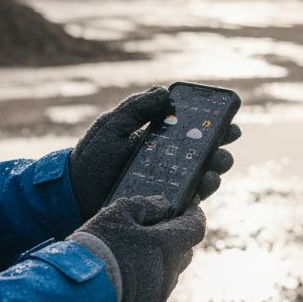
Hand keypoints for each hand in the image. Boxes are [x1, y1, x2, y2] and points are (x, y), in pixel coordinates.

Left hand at [69, 87, 242, 217]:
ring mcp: (169, 188)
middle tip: (226, 144)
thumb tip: (163, 91)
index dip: (217, 127)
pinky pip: (188, 205)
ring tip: (215, 168)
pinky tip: (201, 188)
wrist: (72, 192)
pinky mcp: (163, 209)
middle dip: (222, 149)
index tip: (229, 121)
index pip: (196, 132)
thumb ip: (136, 108)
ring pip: (203, 181)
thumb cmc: (91, 157)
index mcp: (163, 141)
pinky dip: (199, 197)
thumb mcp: (112, 126)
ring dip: (215, 172)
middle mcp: (171, 165)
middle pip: (207, 157)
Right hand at [73, 196, 205, 301]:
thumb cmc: (97, 248)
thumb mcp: (117, 214)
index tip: (190, 208)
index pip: (195, 227)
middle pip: (184, 252)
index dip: (194, 215)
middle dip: (176, 240)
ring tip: (135, 257)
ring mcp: (160, 295)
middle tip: (158, 231)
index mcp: (167, 245)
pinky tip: (127, 279)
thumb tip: (163, 205)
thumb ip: (146, 205)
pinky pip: (156, 293)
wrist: (78, 293)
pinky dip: (148, 283)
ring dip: (161, 264)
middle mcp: (170, 272)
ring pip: (170, 274)